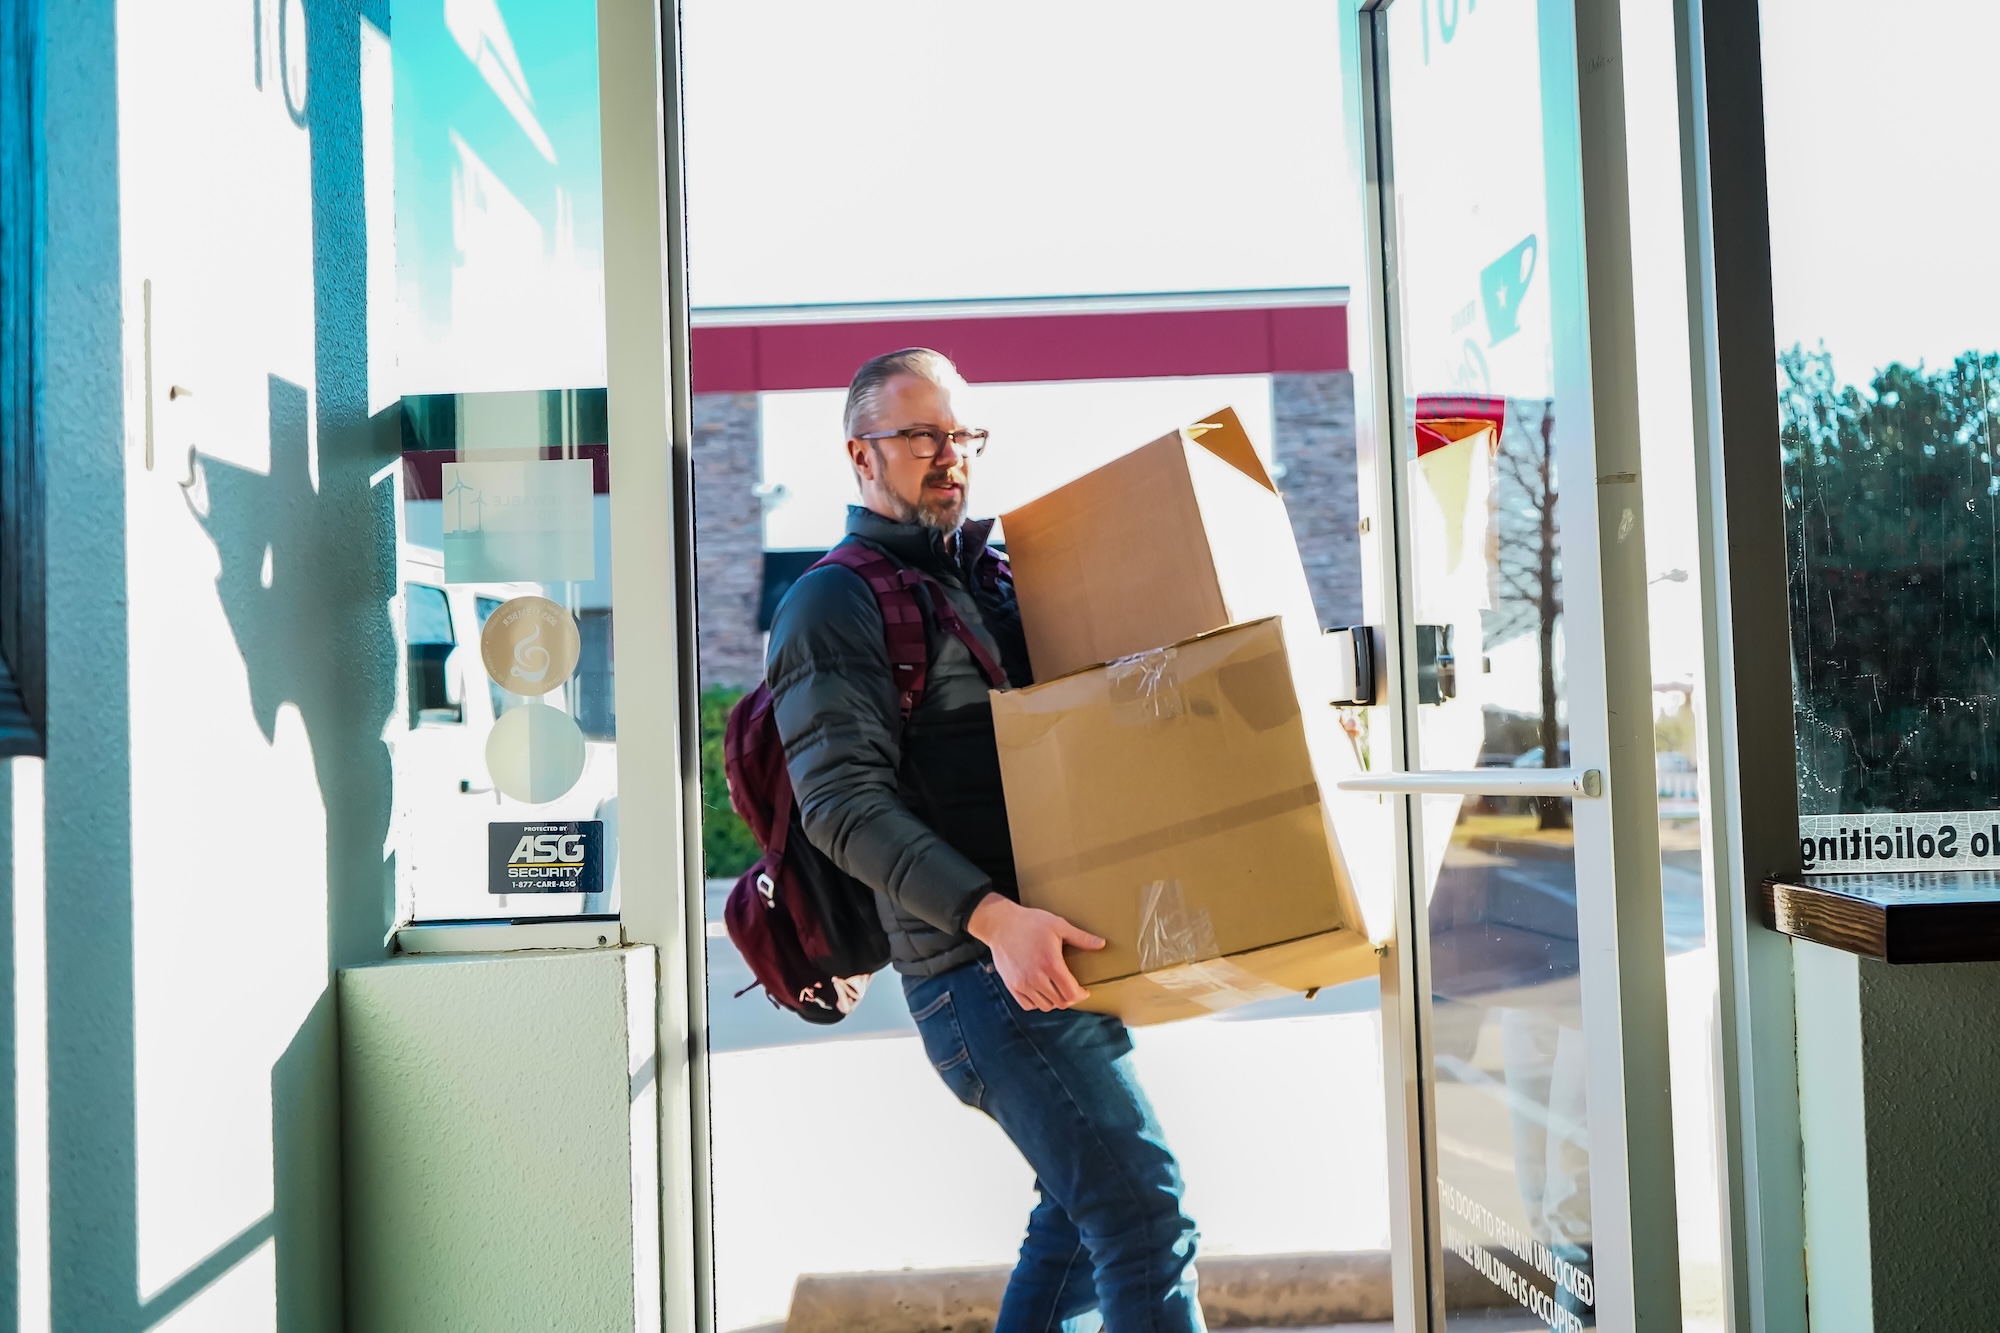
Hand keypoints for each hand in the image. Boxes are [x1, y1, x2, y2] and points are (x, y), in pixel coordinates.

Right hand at [966, 893, 1105, 1011]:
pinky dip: (1037, 1003)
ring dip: (1055, 1001)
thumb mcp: (1058, 925)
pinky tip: (1041, 992)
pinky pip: (1028, 1005)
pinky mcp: (1011, 985)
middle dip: (1070, 998)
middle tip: (1072, 989)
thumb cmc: (1030, 922)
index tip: (1084, 990)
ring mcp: (1022, 983)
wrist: (1000, 924)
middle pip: (1060, 1002)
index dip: (1081, 995)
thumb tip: (1102, 944)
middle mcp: (1036, 977)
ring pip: (1045, 1006)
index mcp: (1051, 963)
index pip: (1071, 993)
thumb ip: (1081, 938)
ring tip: (1057, 990)